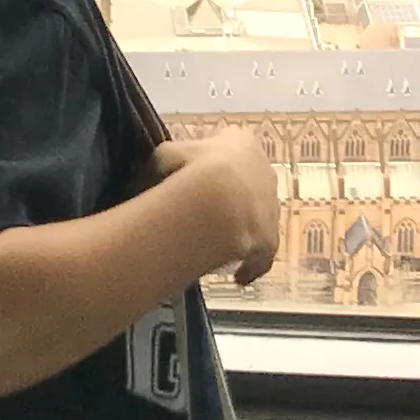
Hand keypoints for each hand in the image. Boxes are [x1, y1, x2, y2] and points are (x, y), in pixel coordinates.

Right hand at [158, 127, 280, 288]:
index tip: (199, 174)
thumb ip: (161, 163)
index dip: (215, 161)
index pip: (234, 144)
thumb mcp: (163, 156)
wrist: (218, 204)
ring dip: (240, 229)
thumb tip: (147, 177)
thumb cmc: (188, 171)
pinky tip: (237, 276)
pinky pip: (262, 256)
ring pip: (256, 218)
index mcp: (242, 142)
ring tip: (217, 244)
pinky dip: (250, 266)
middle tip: (204, 210)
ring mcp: (271, 207)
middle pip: (249, 181)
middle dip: (231, 194)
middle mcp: (264, 171)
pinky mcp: (271, 240)